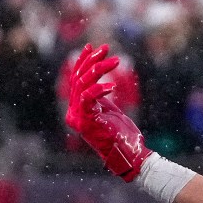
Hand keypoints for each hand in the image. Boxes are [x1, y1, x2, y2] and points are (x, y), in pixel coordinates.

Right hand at [60, 44, 151, 180]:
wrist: (128, 155)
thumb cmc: (122, 134)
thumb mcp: (108, 109)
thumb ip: (99, 95)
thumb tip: (98, 74)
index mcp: (77, 109)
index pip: (75, 79)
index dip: (83, 61)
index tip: (93, 47)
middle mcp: (73, 113)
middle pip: (78, 78)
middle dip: (93, 60)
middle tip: (106, 48)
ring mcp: (78, 118)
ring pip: (82, 83)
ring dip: (100, 69)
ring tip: (116, 60)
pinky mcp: (85, 122)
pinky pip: (87, 97)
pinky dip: (99, 89)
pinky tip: (112, 86)